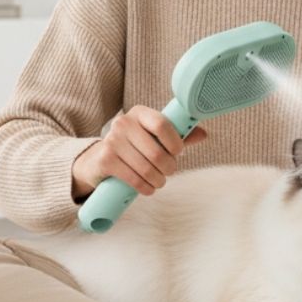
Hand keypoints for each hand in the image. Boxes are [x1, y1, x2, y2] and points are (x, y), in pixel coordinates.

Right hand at [70, 105, 206, 200]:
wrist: (98, 159)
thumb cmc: (134, 146)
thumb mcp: (154, 136)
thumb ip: (178, 135)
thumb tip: (203, 134)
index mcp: (139, 113)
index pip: (162, 124)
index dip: (175, 141)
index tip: (179, 152)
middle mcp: (123, 123)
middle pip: (156, 151)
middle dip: (168, 167)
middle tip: (170, 171)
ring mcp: (111, 141)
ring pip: (146, 168)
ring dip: (158, 180)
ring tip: (160, 181)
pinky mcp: (105, 161)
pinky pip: (133, 178)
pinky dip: (145, 187)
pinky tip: (149, 188)